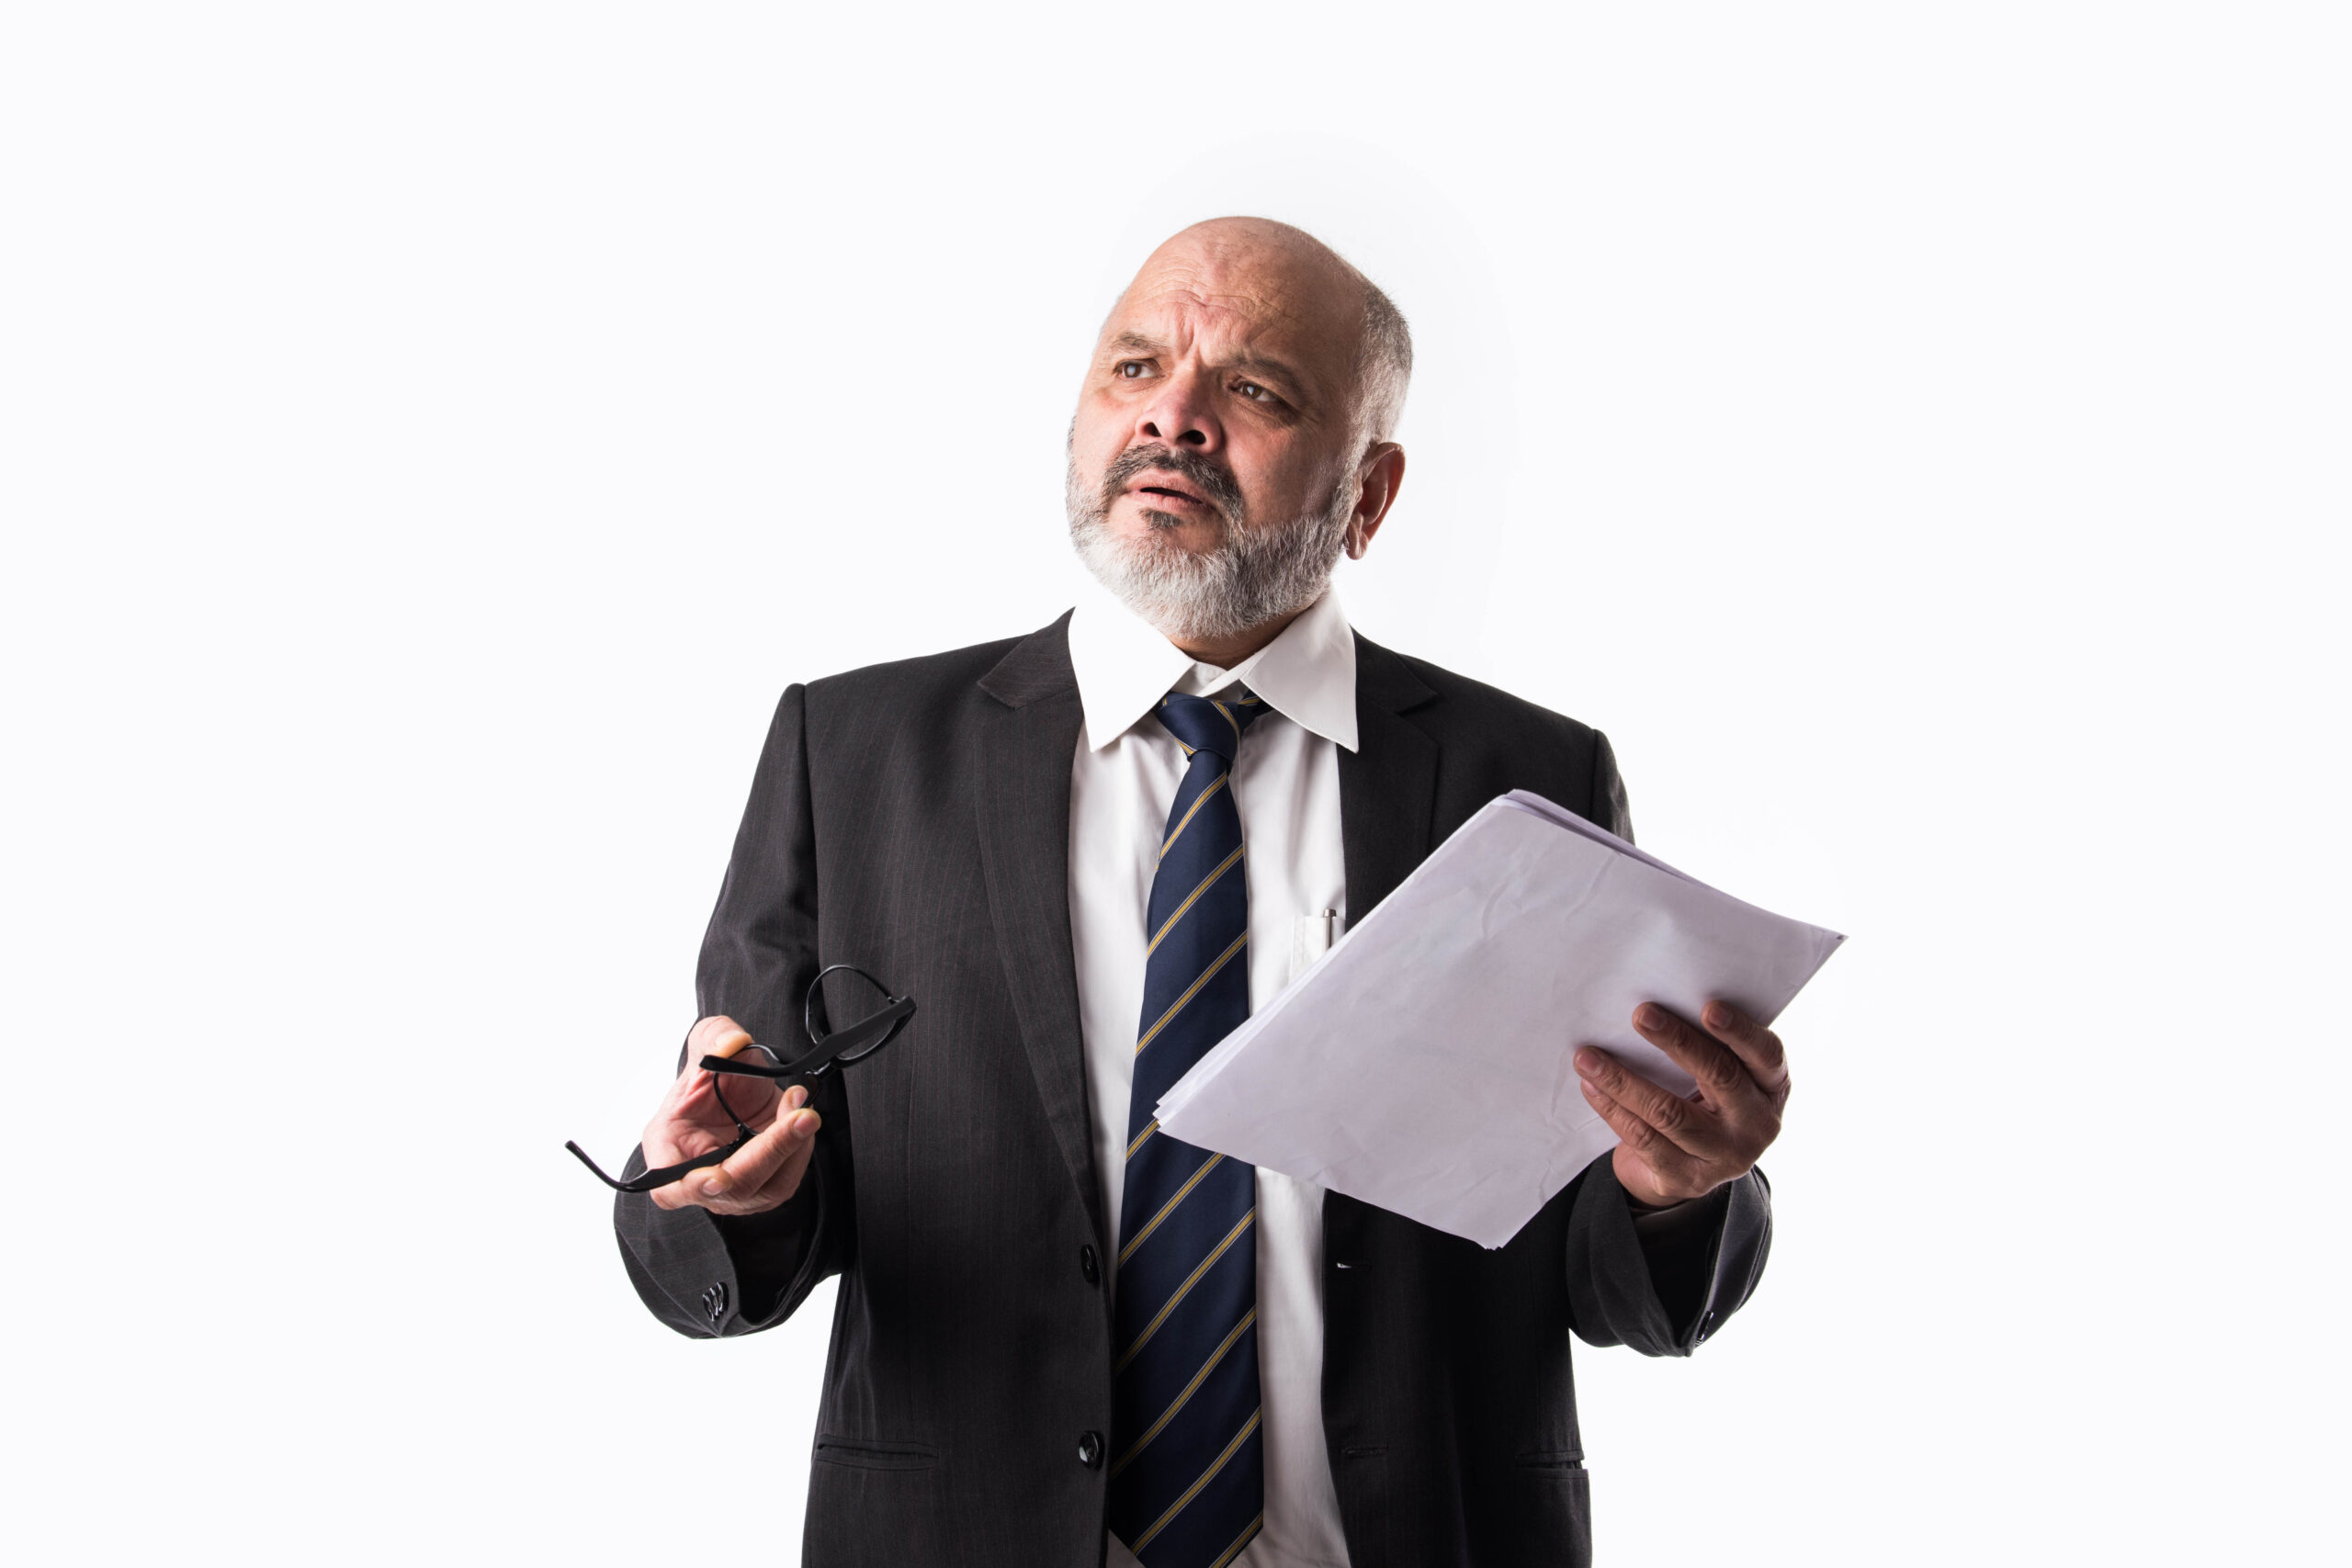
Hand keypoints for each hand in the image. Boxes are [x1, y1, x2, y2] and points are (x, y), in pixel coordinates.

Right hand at [641, 1015, 822, 1215]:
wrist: (736, 1090)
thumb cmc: (711, 1079)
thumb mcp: (706, 1043)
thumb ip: (714, 1036)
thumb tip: (732, 1043)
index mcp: (669, 1150)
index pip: (670, 1188)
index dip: (691, 1188)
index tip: (718, 1178)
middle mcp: (700, 1178)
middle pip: (737, 1184)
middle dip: (772, 1148)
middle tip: (802, 1116)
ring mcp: (735, 1191)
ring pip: (771, 1185)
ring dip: (792, 1143)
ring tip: (799, 1102)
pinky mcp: (767, 1187)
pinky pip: (789, 1176)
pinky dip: (800, 1144)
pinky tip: (798, 1113)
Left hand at [1575, 1000, 1789, 1207]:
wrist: (1689, 1169)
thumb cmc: (1704, 1101)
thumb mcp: (1722, 1076)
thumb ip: (1709, 1045)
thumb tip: (1657, 1005)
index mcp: (1771, 1088)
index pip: (1765, 1055)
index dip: (1740, 1031)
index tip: (1709, 1008)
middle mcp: (1756, 1125)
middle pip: (1719, 1076)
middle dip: (1676, 1042)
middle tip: (1641, 1015)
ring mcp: (1724, 1156)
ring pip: (1669, 1112)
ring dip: (1623, 1080)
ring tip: (1588, 1057)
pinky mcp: (1687, 1178)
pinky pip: (1643, 1138)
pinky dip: (1612, 1108)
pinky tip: (1590, 1086)